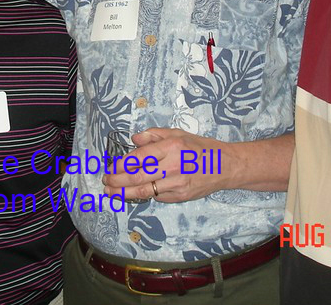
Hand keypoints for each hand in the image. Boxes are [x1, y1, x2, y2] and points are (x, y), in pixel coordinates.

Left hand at [103, 129, 292, 200]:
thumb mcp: (177, 133)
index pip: (139, 157)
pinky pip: (157, 197)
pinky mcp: (180, 196)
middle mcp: (173, 166)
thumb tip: (134, 139)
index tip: (110, 168)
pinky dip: (143, 196)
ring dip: (124, 193)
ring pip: (145, 191)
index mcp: (172, 147)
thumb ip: (154, 135)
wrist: (225, 166)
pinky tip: (132, 195)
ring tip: (111, 193)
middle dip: (118, 181)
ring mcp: (177, 184)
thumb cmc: (199, 147)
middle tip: (106, 182)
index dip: (121, 165)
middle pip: (138, 176)